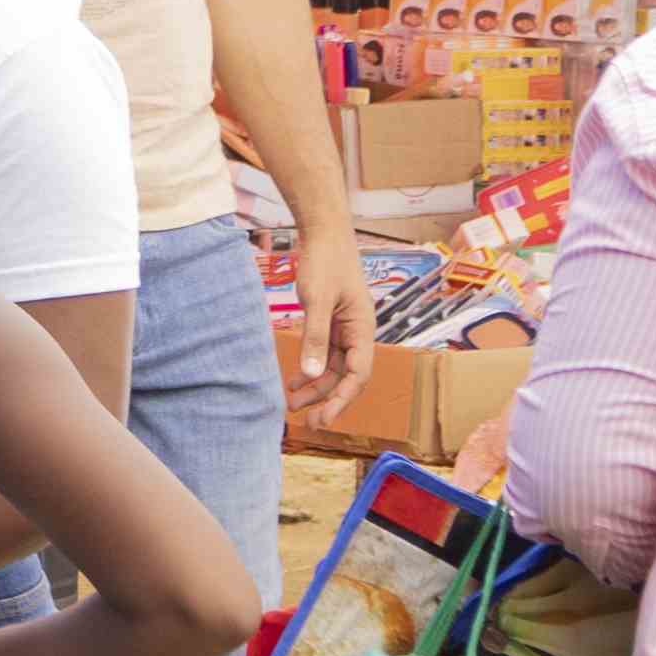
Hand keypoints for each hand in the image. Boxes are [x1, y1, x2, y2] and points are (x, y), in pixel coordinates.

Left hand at [288, 246, 378, 412]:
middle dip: (326, 399)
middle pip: (346, 376)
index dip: (342, 400)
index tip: (324, 419)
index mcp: (363, 328)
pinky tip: (293, 381)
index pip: (359, 375)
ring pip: (333, 368)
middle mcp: (357, 332)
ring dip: (315, 386)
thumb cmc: (325, 261)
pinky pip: (323, 354)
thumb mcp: (317, 300)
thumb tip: (312, 374)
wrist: (324, 233)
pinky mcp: (330, 322)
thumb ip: (314, 337)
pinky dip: (310, 368)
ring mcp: (344, 328)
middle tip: (305, 421)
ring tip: (292, 404)